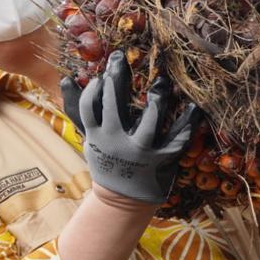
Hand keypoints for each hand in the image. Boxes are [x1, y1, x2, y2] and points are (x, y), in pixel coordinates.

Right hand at [61, 51, 199, 203]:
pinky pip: (177, 139)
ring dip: (156, 100)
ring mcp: (140, 152)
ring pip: (149, 122)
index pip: (90, 107)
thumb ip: (78, 109)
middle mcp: (117, 142)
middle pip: (115, 107)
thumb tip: (66, 79)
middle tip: (121, 58)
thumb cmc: (107, 160)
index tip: (102, 73)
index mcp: (98, 136)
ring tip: (161, 83)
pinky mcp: (162, 160)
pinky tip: (193, 107)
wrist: (123, 201)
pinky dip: (188, 123)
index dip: (94, 88)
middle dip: (117, 79)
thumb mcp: (90, 138)